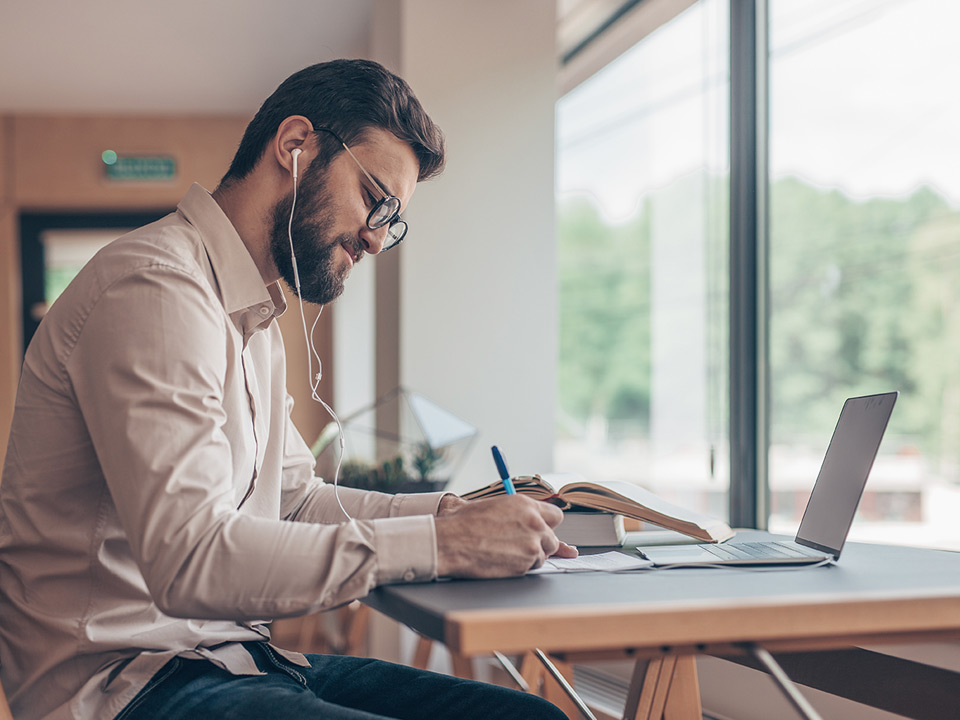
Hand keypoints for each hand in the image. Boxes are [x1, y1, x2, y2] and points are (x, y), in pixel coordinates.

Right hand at [435, 495, 577, 577]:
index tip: (542, 528)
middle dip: (540, 543)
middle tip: (520, 543)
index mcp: (526, 506)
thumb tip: (529, 516)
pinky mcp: (523, 567)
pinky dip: (519, 567)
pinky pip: (529, 569)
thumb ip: (518, 511)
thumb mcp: (493, 505)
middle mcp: (534, 525)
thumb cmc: (464, 523)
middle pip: (552, 540)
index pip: (556, 516)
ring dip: (529, 556)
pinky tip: (502, 560)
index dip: (548, 524)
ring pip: (542, 556)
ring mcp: (531, 548)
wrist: (450, 543)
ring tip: (505, 551)